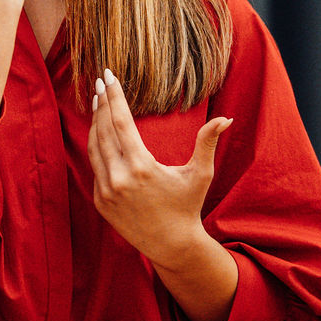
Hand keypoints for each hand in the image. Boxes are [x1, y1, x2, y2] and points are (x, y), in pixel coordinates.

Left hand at [87, 69, 232, 268]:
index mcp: (141, 167)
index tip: (109, 76)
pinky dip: (96, 147)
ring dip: (95, 123)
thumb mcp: (200, 174)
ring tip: (98, 102)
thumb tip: (226, 118)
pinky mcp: (100, 200)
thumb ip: (207, 143)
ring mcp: (106, 190)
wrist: (171, 245)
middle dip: (101, 104)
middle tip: (101, 82)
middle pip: (103, 130)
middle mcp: (119, 178)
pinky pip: (95, 166)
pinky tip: (100, 132)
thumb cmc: (187, 206)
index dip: (114, 97)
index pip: (121, 122)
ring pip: (94, 147)